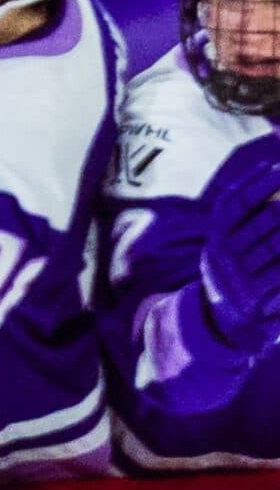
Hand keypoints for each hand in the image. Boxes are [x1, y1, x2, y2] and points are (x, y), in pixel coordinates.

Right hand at [198, 145, 279, 349]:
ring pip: (277, 245)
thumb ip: (246, 210)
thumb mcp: (231, 240)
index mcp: (216, 237)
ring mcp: (239, 278)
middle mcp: (222, 255)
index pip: (236, 202)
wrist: (224, 320)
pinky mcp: (255, 300)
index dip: (259, 182)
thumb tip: (273, 170)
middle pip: (265, 219)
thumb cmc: (239, 266)